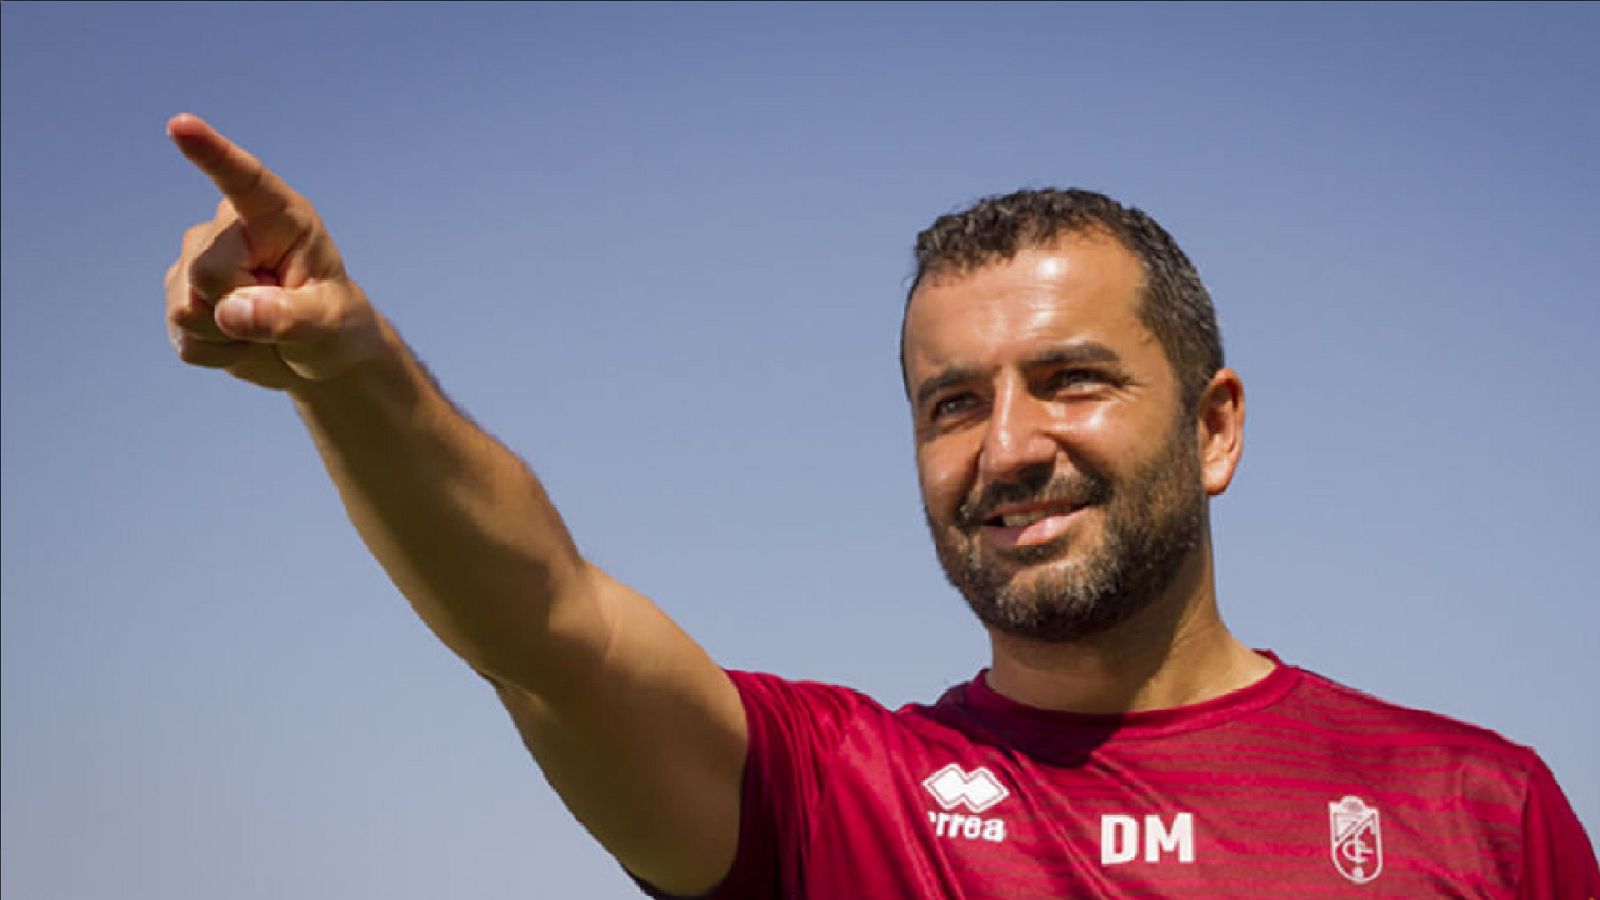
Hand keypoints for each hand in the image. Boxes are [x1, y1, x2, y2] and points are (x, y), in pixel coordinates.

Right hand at [164, 114, 380, 389]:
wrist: (316, 355)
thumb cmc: (336, 326)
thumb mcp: (329, 325)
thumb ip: (288, 317)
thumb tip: (230, 312)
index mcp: (279, 217)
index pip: (243, 181)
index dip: (211, 153)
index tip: (181, 126)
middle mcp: (231, 229)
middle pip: (207, 271)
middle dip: (241, 309)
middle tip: (282, 315)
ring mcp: (197, 260)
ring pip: (187, 307)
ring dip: (228, 336)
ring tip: (263, 328)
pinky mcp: (180, 294)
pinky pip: (183, 335)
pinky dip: (216, 353)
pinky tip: (241, 342)